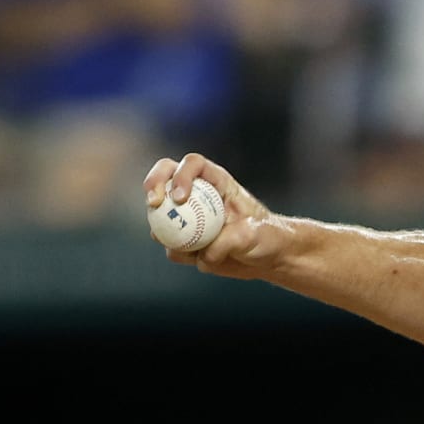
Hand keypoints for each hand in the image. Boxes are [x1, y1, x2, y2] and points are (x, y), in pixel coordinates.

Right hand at [143, 153, 281, 279]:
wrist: (271, 257)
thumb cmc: (268, 237)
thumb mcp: (255, 234)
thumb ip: (230, 239)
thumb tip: (204, 254)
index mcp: (217, 182)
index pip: (193, 164)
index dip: (181, 174)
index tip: (180, 198)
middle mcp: (199, 194)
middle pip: (165, 176)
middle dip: (153, 184)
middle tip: (153, 203)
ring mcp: (188, 217)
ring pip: (160, 214)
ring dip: (162, 227)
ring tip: (189, 248)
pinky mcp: (186, 240)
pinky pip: (171, 246)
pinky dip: (179, 253)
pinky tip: (199, 260)